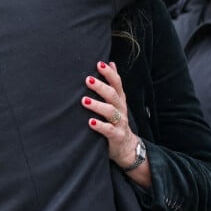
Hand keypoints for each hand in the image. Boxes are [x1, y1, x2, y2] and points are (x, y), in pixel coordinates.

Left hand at [83, 61, 150, 185]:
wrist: (127, 147)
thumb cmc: (117, 121)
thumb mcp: (117, 101)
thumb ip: (114, 84)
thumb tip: (111, 62)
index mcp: (120, 100)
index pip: (117, 83)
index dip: (109, 73)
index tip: (99, 64)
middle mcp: (121, 109)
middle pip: (113, 95)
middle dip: (101, 86)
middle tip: (87, 80)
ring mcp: (120, 123)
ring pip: (110, 112)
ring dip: (97, 105)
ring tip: (84, 100)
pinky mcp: (116, 136)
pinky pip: (109, 130)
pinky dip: (100, 126)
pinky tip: (90, 122)